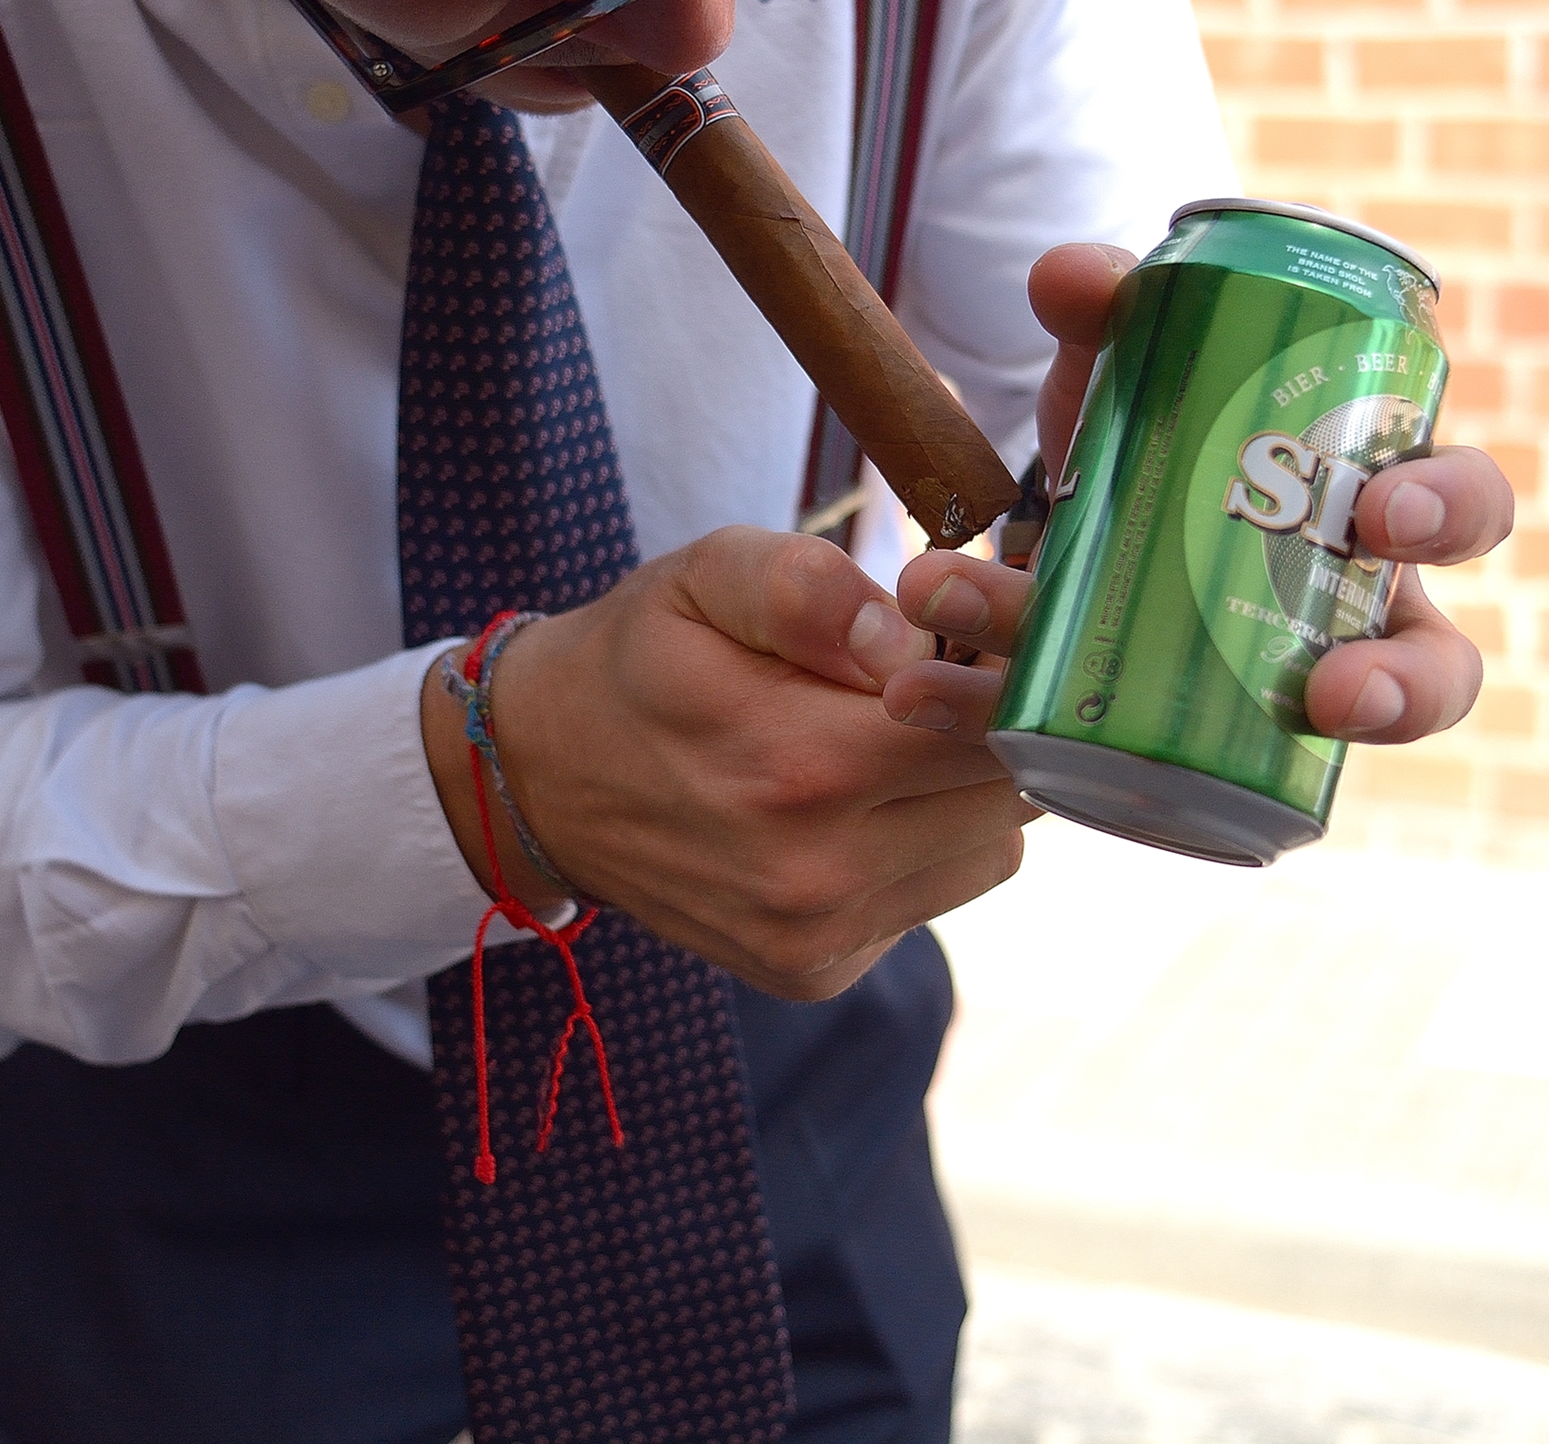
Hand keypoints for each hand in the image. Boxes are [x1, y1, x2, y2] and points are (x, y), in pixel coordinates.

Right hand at [420, 527, 1025, 999]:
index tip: (971, 636)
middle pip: (1010, 795)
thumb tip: (906, 640)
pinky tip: (845, 806)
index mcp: (796, 764)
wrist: (538, 780)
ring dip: (961, 791)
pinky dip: (919, 846)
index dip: (1004, 671)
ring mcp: (815, 936)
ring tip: (877, 742)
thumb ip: (807, 588)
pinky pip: (934, 896)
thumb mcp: (702, 577)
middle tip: (927, 682)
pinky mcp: (815, 971)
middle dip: (990, 726)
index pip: (993, 730)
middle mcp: (815, 875)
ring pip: (992, 850)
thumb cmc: (637, 659)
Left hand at [883, 242, 1515, 748]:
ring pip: (1233, 739)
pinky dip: (995, 721)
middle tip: (1328, 690)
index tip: (1387, 515)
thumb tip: (1071, 277)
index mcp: (1364, 499)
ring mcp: (1242, 692)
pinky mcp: (1131, 734)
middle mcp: (1336, 615)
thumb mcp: (1127, 361)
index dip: (1448, 515)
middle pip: (1425, 669)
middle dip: (1394, 688)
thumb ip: (1104, 307)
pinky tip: (918, 693)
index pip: (1458, 510)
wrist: (1062, 498)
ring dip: (1145, 721)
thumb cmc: (1150, 422)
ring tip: (1018, 675)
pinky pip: (1082, 751)